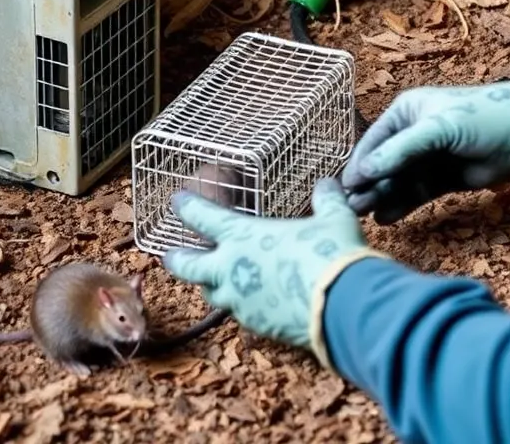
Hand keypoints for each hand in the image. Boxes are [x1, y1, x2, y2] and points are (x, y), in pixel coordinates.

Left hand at [163, 178, 377, 351]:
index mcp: (243, 236)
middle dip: (176, 259)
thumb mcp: (333, 218)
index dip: (188, 207)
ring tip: (212, 281)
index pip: (204, 218)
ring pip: (212, 294)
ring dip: (209, 285)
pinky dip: (242, 305)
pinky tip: (254, 302)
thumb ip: (326, 200)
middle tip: (169, 256)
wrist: (339, 304)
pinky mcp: (256, 325)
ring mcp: (240, 301)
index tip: (176, 201)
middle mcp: (232, 269)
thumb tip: (328, 184)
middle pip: (189, 266)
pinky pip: (240, 314)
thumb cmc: (330, 252)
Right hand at [341, 78, 509, 223]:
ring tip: (365, 216)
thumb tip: (362, 171)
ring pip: (398, 181)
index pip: (374, 140)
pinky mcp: (445, 179)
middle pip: (383, 163)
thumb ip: (401, 150)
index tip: (344, 188)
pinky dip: (402, 205)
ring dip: (382, 197)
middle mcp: (414, 133)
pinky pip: (416, 193)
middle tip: (351, 209)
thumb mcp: (440, 128)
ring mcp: (429, 158)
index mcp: (408, 111)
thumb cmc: (484, 117)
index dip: (359, 164)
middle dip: (368, 184)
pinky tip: (386, 218)